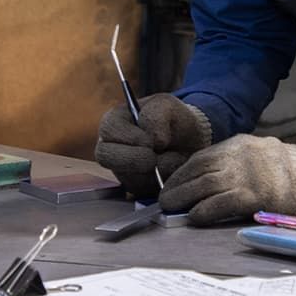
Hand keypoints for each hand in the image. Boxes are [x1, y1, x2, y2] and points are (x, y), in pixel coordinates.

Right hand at [95, 93, 210, 198]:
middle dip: (131, 159)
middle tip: (153, 159)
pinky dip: (157, 181)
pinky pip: (139, 189)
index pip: (109, 128)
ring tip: (172, 158)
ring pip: (124, 175)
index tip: (150, 143)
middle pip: (105, 156)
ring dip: (150, 170)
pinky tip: (171, 170)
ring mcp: (120, 167)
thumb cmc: (174, 119)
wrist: (190, 141)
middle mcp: (112, 145)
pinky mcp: (133, 185)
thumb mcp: (168, 105)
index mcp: (116, 121)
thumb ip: (157, 115)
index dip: (128, 136)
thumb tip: (154, 140)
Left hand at [159, 134, 295, 224]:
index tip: (170, 182)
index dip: (182, 171)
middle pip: (198, 171)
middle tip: (164, 198)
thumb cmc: (285, 166)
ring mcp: (245, 175)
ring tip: (170, 207)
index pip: (201, 157)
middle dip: (177, 185)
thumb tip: (206, 174)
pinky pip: (220, 203)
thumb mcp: (255, 150)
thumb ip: (233, 158)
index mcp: (238, 144)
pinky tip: (194, 216)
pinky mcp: (253, 195)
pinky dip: (203, 210)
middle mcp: (237, 157)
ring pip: (204, 186)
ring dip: (183, 197)